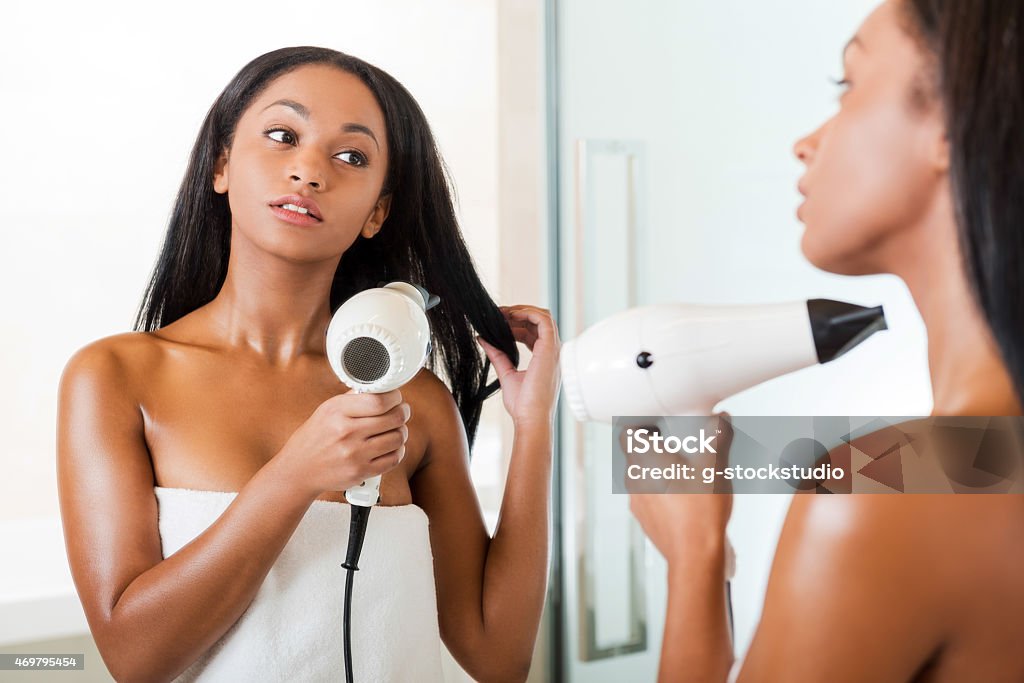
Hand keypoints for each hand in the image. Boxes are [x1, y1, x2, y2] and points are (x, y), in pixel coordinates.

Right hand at [271, 389, 409, 499]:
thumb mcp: (328, 409)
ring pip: (397, 438)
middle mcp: (346, 432)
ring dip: (401, 432)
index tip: (396, 397)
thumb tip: (382, 387)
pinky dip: (398, 450)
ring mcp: (354, 454)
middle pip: (394, 418)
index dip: (395, 397)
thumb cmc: (316, 436)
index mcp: (338, 411)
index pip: (379, 400)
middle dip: (403, 412)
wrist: (299, 469)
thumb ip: (354, 398)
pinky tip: (392, 446)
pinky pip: (394, 459)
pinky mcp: (361, 472)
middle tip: (402, 411)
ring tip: (396, 429)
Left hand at [477, 305, 560, 428]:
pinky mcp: (550, 349)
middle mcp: (551, 352)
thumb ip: (497, 355)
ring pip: (542, 317)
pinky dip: (528, 313)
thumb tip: (483, 339)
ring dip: (522, 311)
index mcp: (544, 358)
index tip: (498, 322)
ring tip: (502, 312)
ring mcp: (553, 349)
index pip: (532, 332)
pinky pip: (543, 320)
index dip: (516, 324)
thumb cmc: (523, 405)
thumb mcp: (506, 374)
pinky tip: (511, 315)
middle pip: (538, 322)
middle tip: (498, 314)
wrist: (531, 418)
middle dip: (518, 314)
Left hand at [625, 414, 733, 563]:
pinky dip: (664, 492)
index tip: (660, 424)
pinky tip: (687, 497)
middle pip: (637, 454)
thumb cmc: (700, 511)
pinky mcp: (646, 520)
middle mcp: (634, 480)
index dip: (641, 425)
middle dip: (658, 447)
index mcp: (643, 460)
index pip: (626, 433)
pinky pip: (650, 497)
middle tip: (682, 446)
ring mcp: (638, 502)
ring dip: (662, 471)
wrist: (696, 555)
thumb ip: (718, 437)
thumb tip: (722, 420)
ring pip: (644, 477)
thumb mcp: (716, 465)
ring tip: (689, 472)